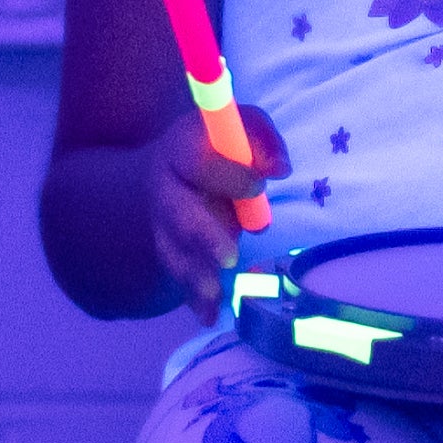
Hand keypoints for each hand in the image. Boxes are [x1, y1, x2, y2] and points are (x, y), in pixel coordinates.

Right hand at [140, 105, 286, 316]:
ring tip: (217, 297)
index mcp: (181, 150)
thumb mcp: (241, 127)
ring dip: (195, 276)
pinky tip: (209, 315)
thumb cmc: (223, 145)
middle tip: (230, 258)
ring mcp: (162, 222)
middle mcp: (166, 187)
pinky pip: (180, 274)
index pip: (197, 162)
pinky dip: (194, 297)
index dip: (227, 175)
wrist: (176, 168)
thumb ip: (261, 138)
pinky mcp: (169, 249)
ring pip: (174, 251)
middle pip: (178, 214)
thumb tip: (280, 169)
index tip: (260, 185)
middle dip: (203, 236)